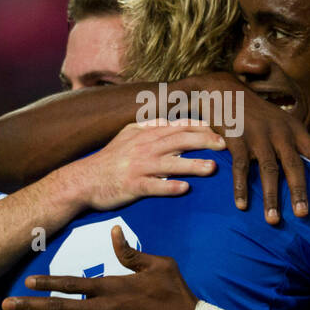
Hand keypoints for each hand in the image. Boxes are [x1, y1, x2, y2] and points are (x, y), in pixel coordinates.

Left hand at [3, 226, 196, 309]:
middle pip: (57, 307)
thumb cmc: (175, 294)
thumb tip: (114, 232)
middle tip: (5, 305)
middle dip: (29, 305)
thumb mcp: (158, 265)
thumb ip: (131, 252)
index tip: (27, 281)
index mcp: (111, 286)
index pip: (70, 283)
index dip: (46, 282)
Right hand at [67, 120, 223, 210]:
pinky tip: (185, 189)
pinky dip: (169, 186)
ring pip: (170, 163)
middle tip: (225, 144)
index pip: (177, 126)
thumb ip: (148, 127)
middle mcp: (144, 147)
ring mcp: (138, 166)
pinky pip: (154, 186)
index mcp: (144, 134)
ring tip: (212, 168)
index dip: (199, 126)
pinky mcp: (133, 185)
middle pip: (178, 140)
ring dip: (192, 165)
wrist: (84, 180)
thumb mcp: (127, 136)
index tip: (219, 128)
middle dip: (203, 141)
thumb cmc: (109, 160)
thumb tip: (168, 120)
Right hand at [186, 72, 309, 224]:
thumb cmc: (257, 114)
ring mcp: (258, 136)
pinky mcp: (236, 139)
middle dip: (299, 191)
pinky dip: (241, 188)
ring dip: (271, 197)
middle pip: (293, 165)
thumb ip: (294, 143)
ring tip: (273, 220)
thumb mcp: (281, 122)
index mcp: (294, 129)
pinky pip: (241, 167)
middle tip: (303, 214)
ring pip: (268, 170)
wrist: (225, 91)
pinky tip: (242, 205)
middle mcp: (279, 132)